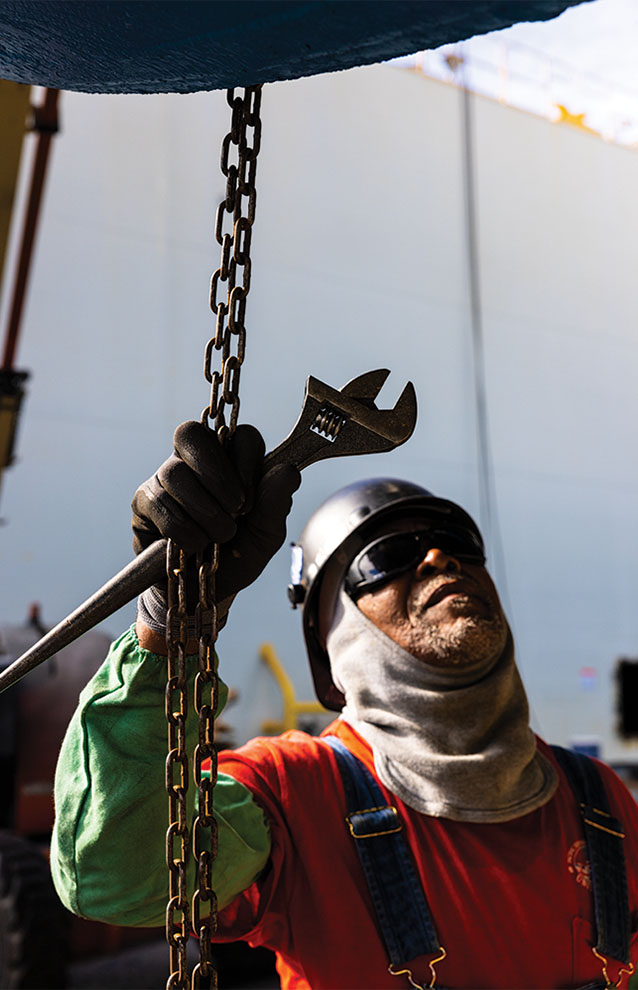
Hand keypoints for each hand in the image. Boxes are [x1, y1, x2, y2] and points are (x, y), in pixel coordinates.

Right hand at [131, 421, 300, 635]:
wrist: (203, 594)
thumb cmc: (237, 556)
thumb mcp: (265, 536)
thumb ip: (276, 504)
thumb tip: (288, 470)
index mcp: (231, 460)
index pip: (240, 436)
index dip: (247, 464)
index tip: (251, 502)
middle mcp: (195, 460)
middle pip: (192, 434)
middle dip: (216, 474)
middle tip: (235, 509)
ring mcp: (165, 477)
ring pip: (175, 472)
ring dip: (204, 510)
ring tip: (217, 538)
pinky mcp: (144, 502)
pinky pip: (158, 502)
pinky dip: (181, 528)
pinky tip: (193, 545)